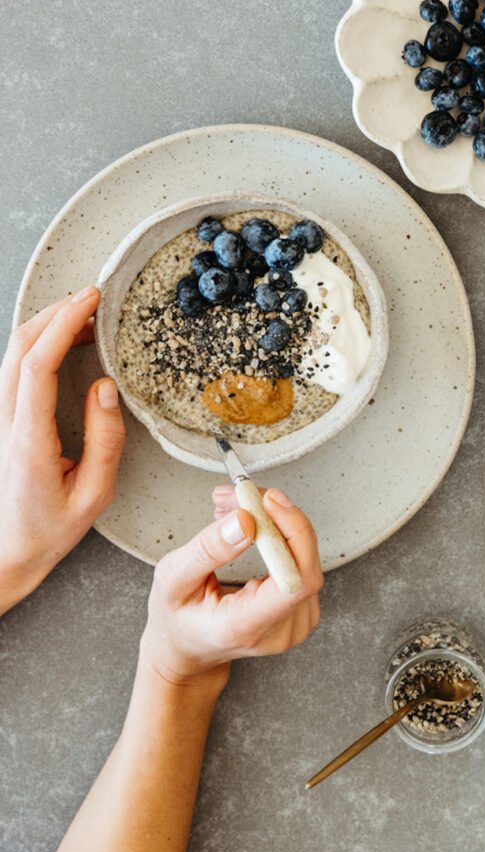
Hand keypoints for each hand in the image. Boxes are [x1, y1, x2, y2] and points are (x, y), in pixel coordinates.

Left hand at [0, 287, 125, 615]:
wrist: (3, 554)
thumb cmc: (46, 532)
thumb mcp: (94, 495)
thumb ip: (105, 441)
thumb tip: (106, 390)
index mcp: (28, 441)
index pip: (38, 365)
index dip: (63, 324)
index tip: (89, 300)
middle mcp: (6, 424)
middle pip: (19, 347)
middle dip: (54, 312)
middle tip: (90, 297)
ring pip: (12, 355)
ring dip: (46, 326)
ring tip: (83, 316)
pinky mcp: (3, 422)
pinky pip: (15, 370)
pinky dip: (40, 345)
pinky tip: (64, 344)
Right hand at [140, 487, 322, 686]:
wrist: (187, 649)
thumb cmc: (177, 618)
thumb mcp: (173, 579)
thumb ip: (208, 550)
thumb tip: (245, 521)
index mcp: (245, 627)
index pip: (296, 581)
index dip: (293, 533)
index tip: (268, 502)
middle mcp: (279, 632)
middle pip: (304, 563)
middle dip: (276, 517)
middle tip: (240, 495)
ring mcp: (295, 625)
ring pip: (303, 557)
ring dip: (274, 523)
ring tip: (234, 511)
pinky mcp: (302, 611)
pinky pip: (301, 562)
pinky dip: (279, 537)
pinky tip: (250, 529)